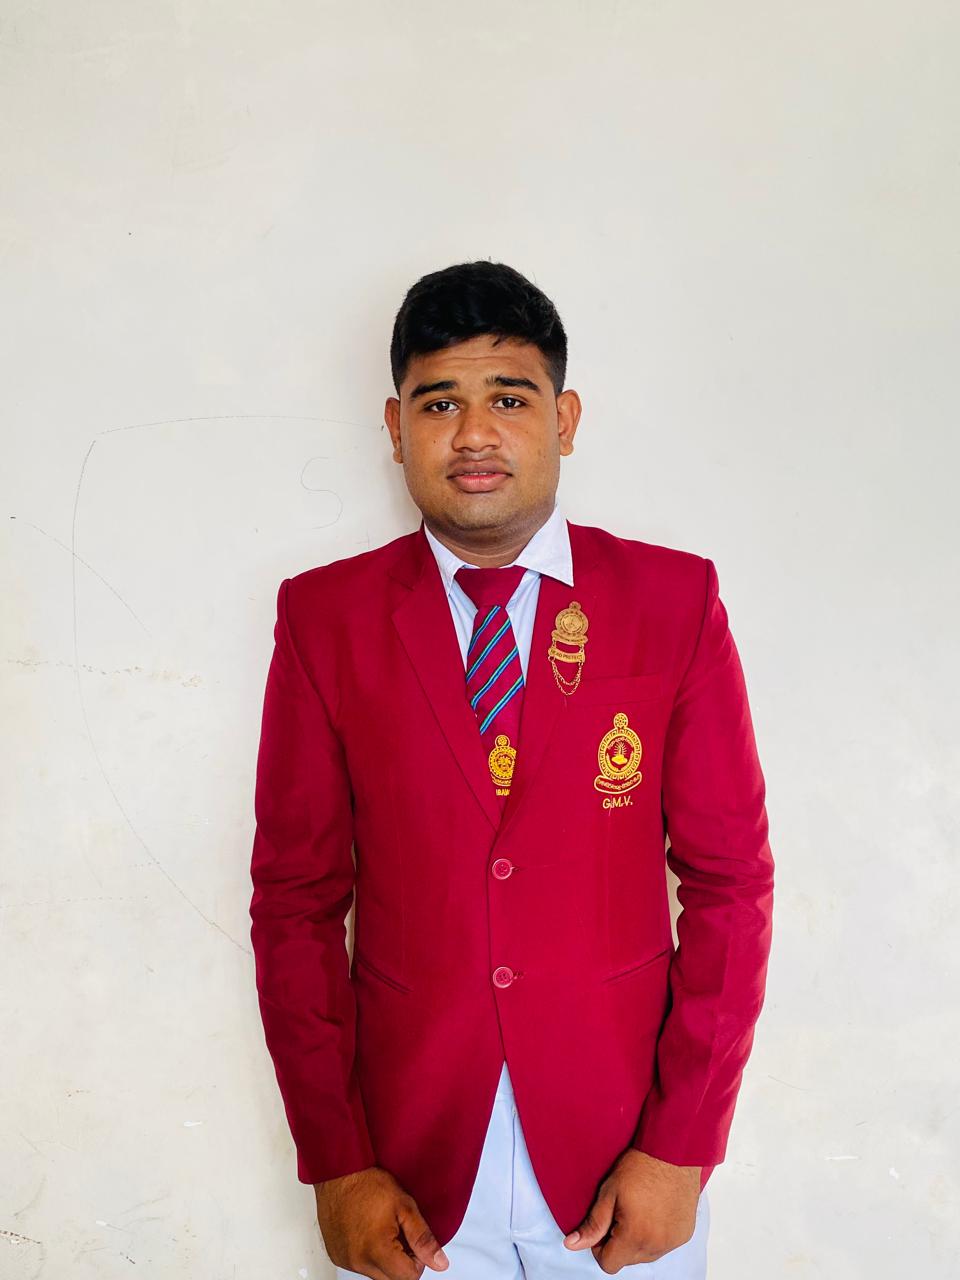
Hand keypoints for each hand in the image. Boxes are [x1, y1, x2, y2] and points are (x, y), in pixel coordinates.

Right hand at [315, 1166, 448, 1278]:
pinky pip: (359, 1266)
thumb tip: (439, 1263)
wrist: (338, 1171)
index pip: (409, 1277)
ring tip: (382, 1228)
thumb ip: (423, 1238)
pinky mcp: (336, 1256)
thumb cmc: (368, 1183)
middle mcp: (358, 1262)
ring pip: (376, 1273)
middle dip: (401, 1261)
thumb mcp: (405, 1206)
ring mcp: (345, 1260)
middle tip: (398, 1231)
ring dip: (384, 1258)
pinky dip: (368, 1255)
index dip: (418, 1260)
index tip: (413, 1240)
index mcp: (377, 1251)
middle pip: (392, 1279)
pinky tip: (368, 1231)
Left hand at [562, 1149, 700, 1272]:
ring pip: (646, 1255)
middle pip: (627, 1261)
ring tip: (638, 1211)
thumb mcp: (609, 1192)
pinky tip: (654, 1212)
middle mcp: (656, 1245)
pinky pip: (663, 1246)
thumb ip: (592, 1224)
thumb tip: (572, 1244)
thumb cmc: (641, 1167)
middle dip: (618, 1242)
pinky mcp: (685, 1234)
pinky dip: (655, 1236)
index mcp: (635, 1236)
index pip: (609, 1264)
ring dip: (637, 1241)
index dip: (599, 1248)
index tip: (602, 1226)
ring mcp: (673, 1242)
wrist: (673, 1151)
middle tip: (620, 1213)